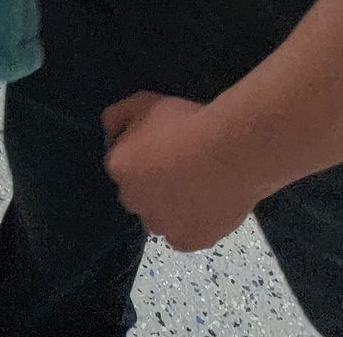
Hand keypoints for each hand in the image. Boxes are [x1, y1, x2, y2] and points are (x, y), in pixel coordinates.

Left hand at [101, 92, 262, 251]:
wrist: (230, 150)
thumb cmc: (186, 122)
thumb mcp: (142, 101)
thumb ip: (116, 118)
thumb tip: (111, 134)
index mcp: (119, 169)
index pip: (122, 165)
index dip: (142, 154)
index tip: (162, 147)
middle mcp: (134, 202)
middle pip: (138, 193)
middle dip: (151, 183)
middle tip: (178, 166)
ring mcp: (161, 225)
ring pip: (160, 217)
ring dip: (170, 206)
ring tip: (196, 184)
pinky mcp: (187, 241)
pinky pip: (183, 235)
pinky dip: (192, 223)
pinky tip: (205, 204)